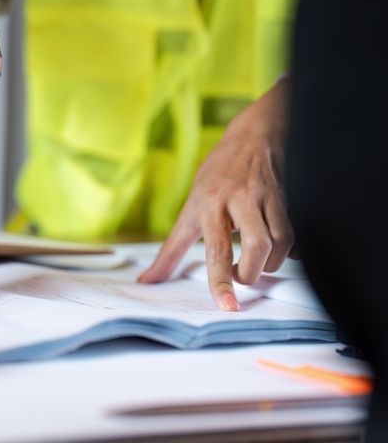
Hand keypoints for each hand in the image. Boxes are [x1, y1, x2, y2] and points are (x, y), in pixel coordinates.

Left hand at [139, 78, 294, 310]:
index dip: (221, 280)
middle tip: (238, 274)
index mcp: (210, 205)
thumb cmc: (216, 177)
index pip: (216, 249)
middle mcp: (240, 199)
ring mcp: (269, 197)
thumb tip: (147, 281)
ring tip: (255, 262)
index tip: (228, 306)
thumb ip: (170, 251)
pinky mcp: (291, 198)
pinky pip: (296, 235)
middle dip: (250, 273)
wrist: (253, 136)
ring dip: (269, 263)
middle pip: (257, 248)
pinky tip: (275, 249)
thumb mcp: (188, 211)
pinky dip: (288, 251)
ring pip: (281, 242)